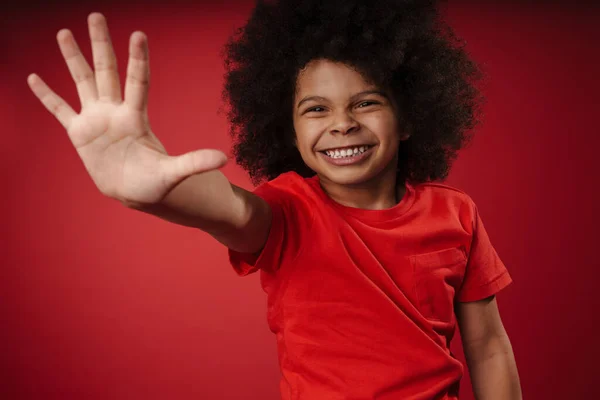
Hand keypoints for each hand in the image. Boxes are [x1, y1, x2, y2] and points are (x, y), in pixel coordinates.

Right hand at [28, 13, 227, 206]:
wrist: (135, 192)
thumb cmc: (155, 183)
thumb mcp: (174, 174)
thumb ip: (194, 163)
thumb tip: (224, 158)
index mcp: (136, 118)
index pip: (137, 82)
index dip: (138, 59)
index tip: (139, 34)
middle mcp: (115, 112)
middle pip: (106, 71)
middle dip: (101, 44)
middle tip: (96, 16)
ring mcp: (96, 120)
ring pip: (82, 82)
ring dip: (73, 59)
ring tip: (64, 32)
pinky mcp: (79, 134)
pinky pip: (59, 109)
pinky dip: (46, 95)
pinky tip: (33, 77)